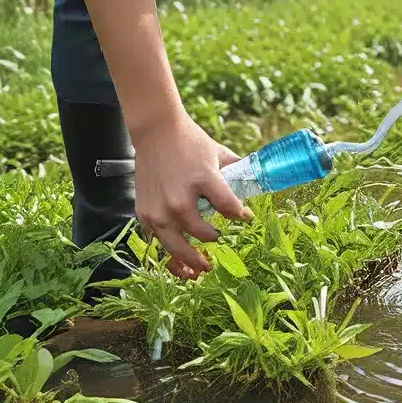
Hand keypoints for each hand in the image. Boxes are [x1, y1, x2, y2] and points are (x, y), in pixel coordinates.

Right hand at [131, 108, 251, 279]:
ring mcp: (160, 209)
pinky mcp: (145, 213)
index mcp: (204, 180)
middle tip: (220, 242)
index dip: (241, 216)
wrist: (156, 132)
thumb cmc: (190, 142)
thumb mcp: (218, 154)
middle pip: (202, 235)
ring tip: (201, 269)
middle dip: (214, 241)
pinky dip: (169, 251)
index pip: (229, 207)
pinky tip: (178, 259)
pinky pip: (158, 240)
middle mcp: (180, 199)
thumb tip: (256, 184)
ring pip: (177, 246)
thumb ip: (237, 171)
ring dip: (190, 260)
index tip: (245, 218)